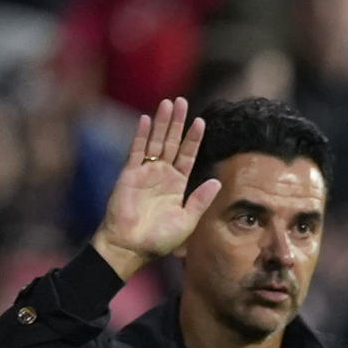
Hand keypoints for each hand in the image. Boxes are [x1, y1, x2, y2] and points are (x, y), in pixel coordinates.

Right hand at [91, 97, 223, 281]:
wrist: (131, 246)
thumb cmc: (158, 239)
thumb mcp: (187, 220)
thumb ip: (200, 200)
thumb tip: (217, 181)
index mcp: (177, 185)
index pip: (188, 156)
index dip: (194, 139)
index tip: (201, 122)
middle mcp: (162, 174)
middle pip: (172, 142)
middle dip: (178, 123)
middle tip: (183, 102)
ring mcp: (145, 172)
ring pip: (156, 141)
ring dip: (162, 123)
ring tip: (168, 103)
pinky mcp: (130, 174)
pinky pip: (136, 150)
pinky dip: (142, 135)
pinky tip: (147, 120)